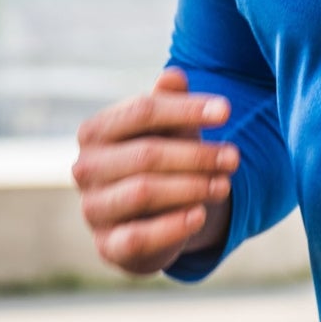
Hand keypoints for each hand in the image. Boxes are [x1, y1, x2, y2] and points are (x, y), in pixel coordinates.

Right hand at [72, 67, 236, 275]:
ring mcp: (93, 208)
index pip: (141, 111)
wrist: (153, 215)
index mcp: (95, 131)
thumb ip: (169, 102)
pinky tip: (201, 215)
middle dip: (196, 154)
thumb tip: (175, 76)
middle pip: (146, 153)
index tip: (226, 111)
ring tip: (224, 184)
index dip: (185, 109)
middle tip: (234, 157)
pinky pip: (137, 237)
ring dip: (190, 187)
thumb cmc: (160, 157)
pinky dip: (172, 226)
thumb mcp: (168, 128)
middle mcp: (86, 168)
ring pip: (142, 192)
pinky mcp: (108, 246)